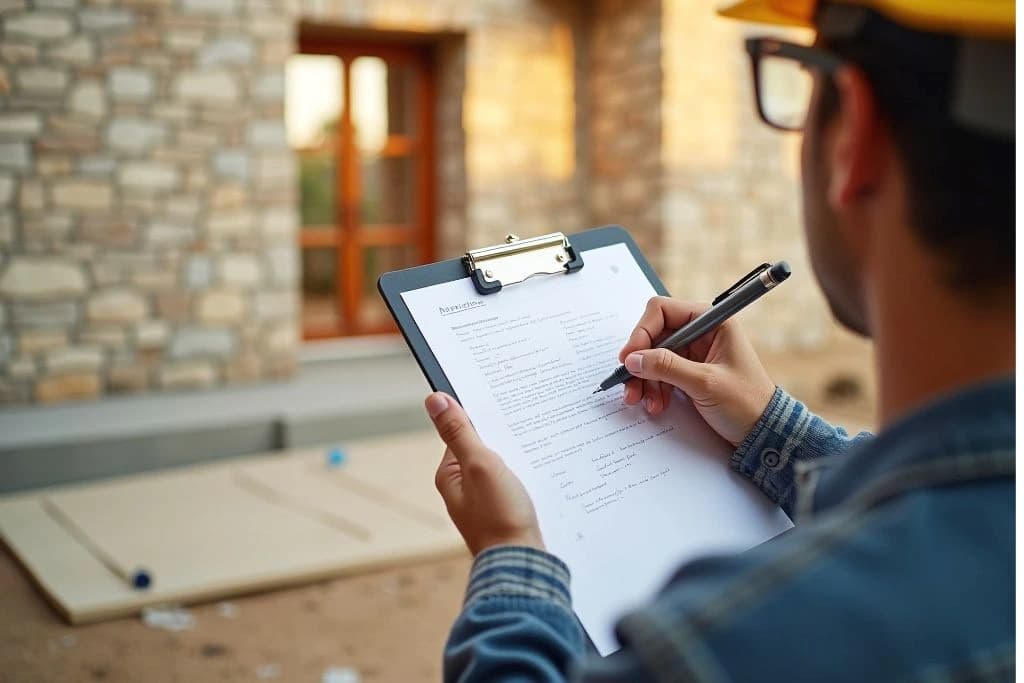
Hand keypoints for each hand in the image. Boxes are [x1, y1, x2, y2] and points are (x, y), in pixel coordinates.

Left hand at [425, 392, 543, 554]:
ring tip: (535, 446)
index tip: (501, 404)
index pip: (461, 432)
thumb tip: (434, 399)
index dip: (480, 417)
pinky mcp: (502, 512)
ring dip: (515, 456)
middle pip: (480, 449)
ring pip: (498, 467)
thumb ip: (458, 432)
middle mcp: (462, 489)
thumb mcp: (478, 465)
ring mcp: (482, 502)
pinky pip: (510, 484)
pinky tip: (538, 472)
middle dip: (501, 437)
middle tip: (525, 424)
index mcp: (449, 475)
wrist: (522, 563)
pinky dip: (522, 475)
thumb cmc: (499, 516)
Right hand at [618, 297, 775, 446]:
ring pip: (653, 356)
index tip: (629, 357)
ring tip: (642, 401)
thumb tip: (633, 359)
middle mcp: (701, 332)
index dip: (642, 332)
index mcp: (712, 321)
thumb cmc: (746, 403)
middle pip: (654, 335)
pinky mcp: (689, 371)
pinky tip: (656, 404)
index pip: (663, 311)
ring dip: (644, 379)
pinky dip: (653, 387)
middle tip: (629, 383)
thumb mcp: (705, 383)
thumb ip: (667, 367)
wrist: (762, 432)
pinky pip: (660, 373)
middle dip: (640, 361)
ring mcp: (694, 352)